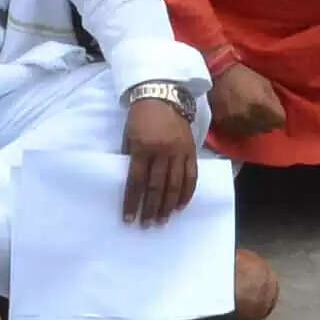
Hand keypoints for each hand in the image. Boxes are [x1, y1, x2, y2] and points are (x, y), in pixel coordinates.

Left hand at [120, 89, 199, 224]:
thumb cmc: (141, 116)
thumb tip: (131, 182)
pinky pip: (191, 176)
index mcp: (142, 147)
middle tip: (147, 224)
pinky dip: (186, 193)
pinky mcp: (191, 150)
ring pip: (174, 185)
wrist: (164, 95)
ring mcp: (179, 151)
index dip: (132, 201)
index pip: (136, 181)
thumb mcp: (128, 135)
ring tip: (163, 220)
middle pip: (156, 187)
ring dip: (168, 205)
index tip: (129, 218)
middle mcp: (162, 151)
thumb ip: (130, 157)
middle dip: (150, 208)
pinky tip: (180, 206)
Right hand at [208, 59, 287, 137]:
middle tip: (263, 112)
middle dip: (268, 121)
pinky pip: (240, 131)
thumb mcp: (263, 82)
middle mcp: (251, 118)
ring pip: (254, 132)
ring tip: (250, 114)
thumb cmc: (241, 75)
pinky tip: (239, 116)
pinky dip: (242, 126)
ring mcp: (237, 124)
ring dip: (255, 125)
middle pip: (268, 128)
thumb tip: (277, 111)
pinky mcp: (225, 126)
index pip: (280, 121)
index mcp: (262, 105)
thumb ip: (273, 99)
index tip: (275, 111)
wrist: (213, 75)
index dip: (279, 115)